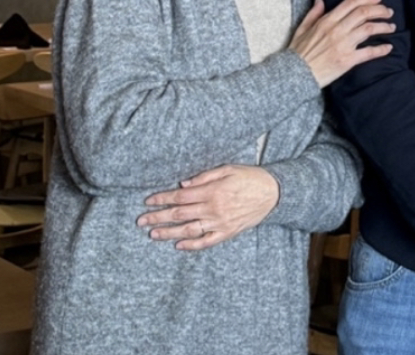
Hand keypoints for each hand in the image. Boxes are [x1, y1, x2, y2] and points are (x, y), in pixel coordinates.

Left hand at [138, 164, 279, 250]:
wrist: (274, 193)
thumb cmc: (250, 177)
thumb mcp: (228, 169)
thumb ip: (205, 176)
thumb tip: (183, 183)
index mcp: (212, 190)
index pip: (181, 196)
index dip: (163, 198)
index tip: (148, 201)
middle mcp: (213, 208)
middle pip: (180, 214)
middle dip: (158, 217)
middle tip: (141, 221)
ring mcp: (220, 222)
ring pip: (189, 230)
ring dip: (169, 233)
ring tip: (153, 234)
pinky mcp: (227, 232)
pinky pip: (206, 242)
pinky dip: (192, 245)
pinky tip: (178, 245)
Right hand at [290, 0, 394, 87]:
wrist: (295, 74)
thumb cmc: (298, 52)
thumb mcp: (301, 28)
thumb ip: (313, 13)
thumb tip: (320, 0)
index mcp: (327, 21)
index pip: (351, 3)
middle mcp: (337, 30)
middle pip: (363, 13)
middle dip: (380, 10)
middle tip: (389, 12)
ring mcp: (343, 45)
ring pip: (368, 29)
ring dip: (383, 26)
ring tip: (391, 27)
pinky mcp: (347, 60)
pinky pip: (368, 53)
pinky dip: (381, 50)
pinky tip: (388, 48)